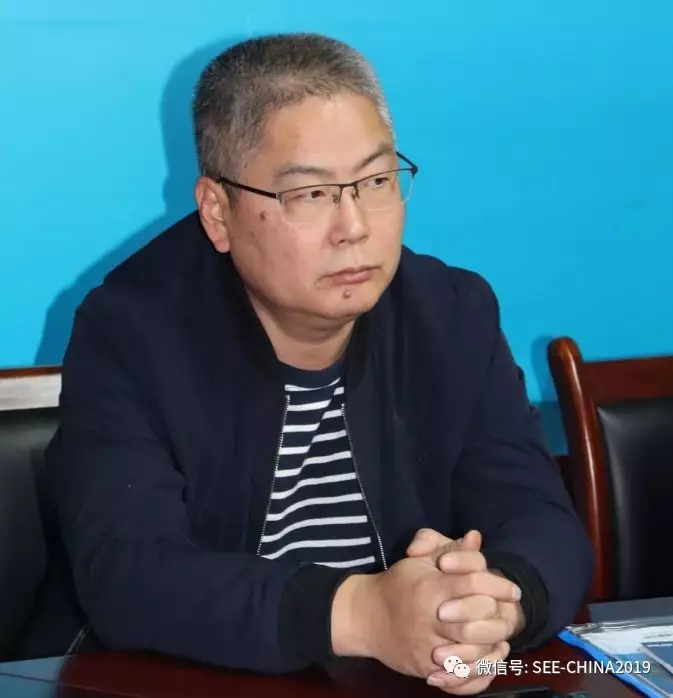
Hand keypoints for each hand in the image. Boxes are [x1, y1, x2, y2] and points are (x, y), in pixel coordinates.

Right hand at [330, 541, 518, 683]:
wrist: (366, 616)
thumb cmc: (398, 583)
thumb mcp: (420, 561)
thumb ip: (450, 550)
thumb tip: (475, 537)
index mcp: (430, 587)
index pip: (473, 583)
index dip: (497, 585)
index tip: (513, 590)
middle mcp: (430, 617)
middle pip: (477, 618)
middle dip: (498, 615)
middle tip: (509, 613)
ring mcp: (427, 646)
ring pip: (472, 650)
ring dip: (492, 644)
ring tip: (502, 636)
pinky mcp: (425, 669)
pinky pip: (459, 676)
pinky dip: (478, 670)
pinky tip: (488, 659)